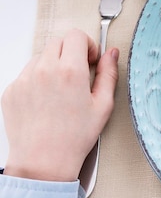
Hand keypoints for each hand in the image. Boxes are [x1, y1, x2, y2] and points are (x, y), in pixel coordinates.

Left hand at [1, 29, 118, 181]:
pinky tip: (46, 101)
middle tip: (78, 74)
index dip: (87, 44)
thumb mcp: (103, 105)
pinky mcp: (11, 90)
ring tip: (61, 91)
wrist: (43, 162)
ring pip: (41, 57)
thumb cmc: (74, 138)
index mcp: (71, 72)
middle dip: (71, 53)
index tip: (90, 59)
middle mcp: (45, 71)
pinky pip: (26, 73)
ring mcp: (24, 80)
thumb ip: (108, 74)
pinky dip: (38, 80)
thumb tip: (111, 54)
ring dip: (53, 65)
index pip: (76, 36)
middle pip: (58, 42)